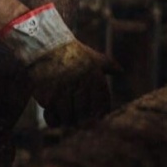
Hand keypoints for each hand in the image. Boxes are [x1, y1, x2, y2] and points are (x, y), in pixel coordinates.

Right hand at [0, 3, 120, 126]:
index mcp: (95, 77)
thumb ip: (108, 65)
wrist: (46, 46)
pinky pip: (53, 119)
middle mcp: (82, 85)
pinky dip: (53, 120)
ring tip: (64, 115)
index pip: (102, 104)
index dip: (100, 114)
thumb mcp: (92, 56)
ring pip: (70, 119)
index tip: (95, 117)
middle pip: (85, 115)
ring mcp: (64, 92)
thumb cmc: (71, 52)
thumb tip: (120, 71)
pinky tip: (53, 114)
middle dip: (82, 119)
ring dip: (67, 120)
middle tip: (77, 118)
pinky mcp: (48, 98)